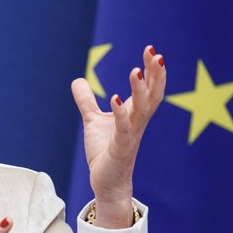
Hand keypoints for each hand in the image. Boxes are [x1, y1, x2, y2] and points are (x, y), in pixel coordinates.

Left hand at [71, 45, 166, 227]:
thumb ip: (87, 101)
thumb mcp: (93, 120)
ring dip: (140, 91)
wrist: (106, 182)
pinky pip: (123, 131)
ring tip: (135, 71)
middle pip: (152, 95)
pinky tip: (116, 99)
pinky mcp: (120, 150)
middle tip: (155, 53)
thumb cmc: (105, 151)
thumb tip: (77, 79)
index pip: (149, 89)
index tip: (151, 50)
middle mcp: (137, 123)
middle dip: (155, 74)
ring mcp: (130, 136)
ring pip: (141, 111)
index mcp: (134, 115)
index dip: (152, 70)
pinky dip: (120, 115)